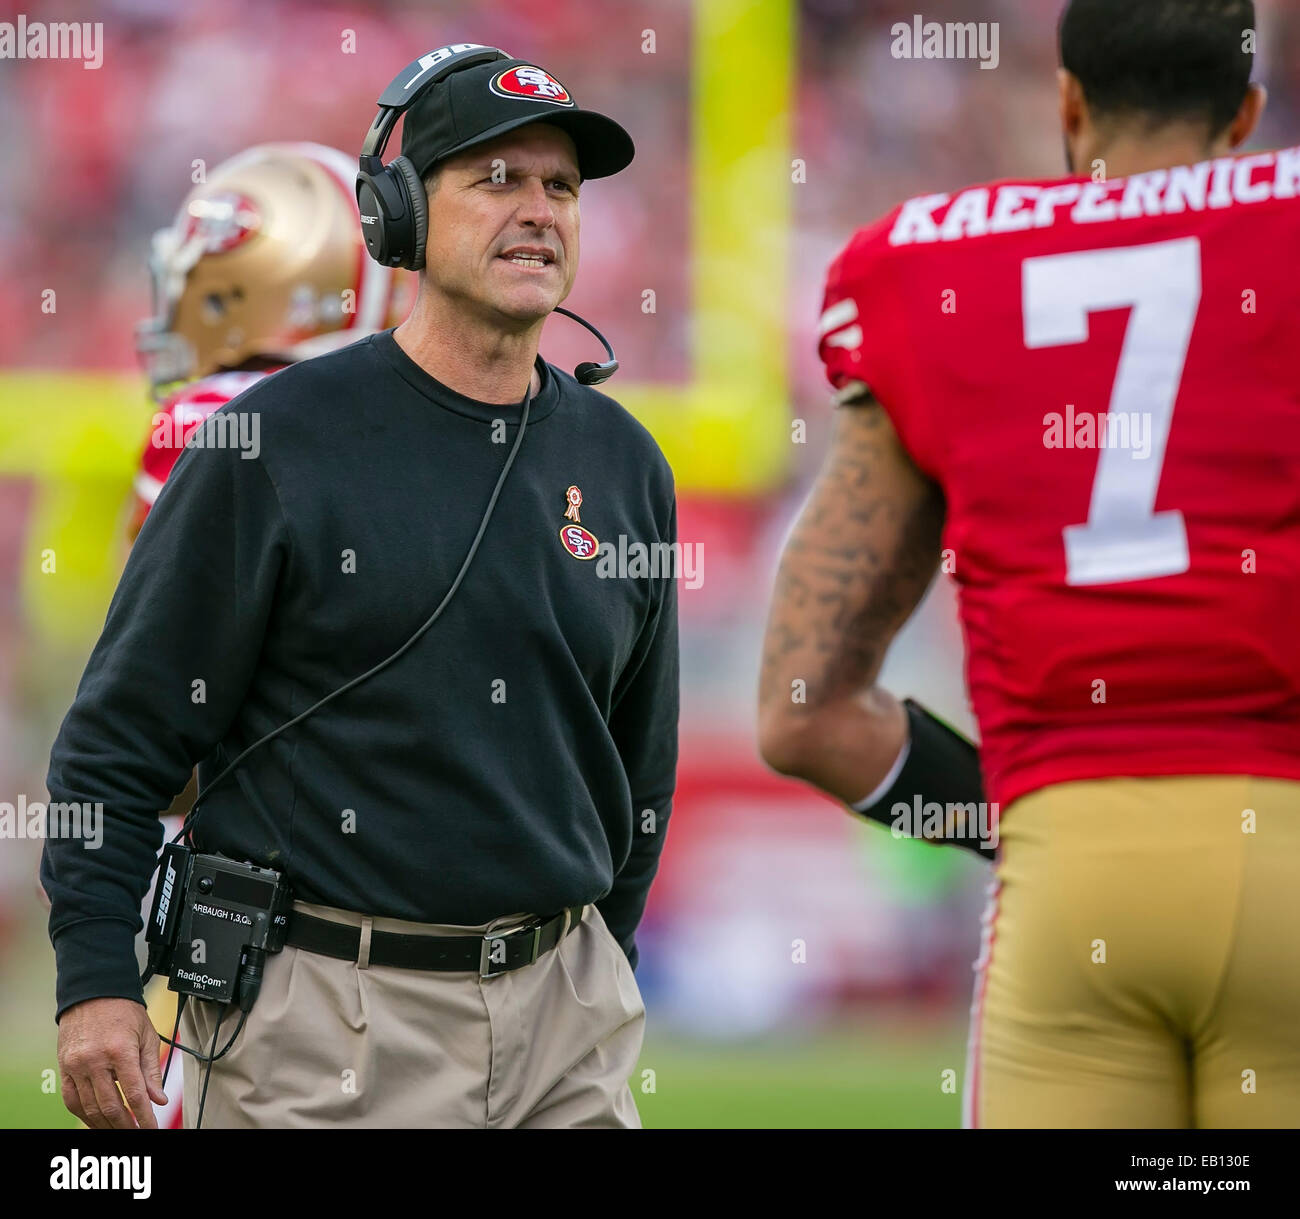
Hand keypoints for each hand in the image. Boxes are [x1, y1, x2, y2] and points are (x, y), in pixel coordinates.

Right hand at [57, 997, 166, 1128]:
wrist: (93, 993)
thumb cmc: (124, 1012)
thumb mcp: (147, 1035)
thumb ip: (151, 1070)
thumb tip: (158, 1100)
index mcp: (120, 1050)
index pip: (134, 1094)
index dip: (144, 1117)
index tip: (152, 1128)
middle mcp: (95, 1060)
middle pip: (110, 1106)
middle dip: (125, 1126)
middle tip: (137, 1133)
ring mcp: (76, 1066)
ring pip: (89, 1108)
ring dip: (105, 1126)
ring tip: (119, 1131)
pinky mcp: (64, 1068)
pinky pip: (72, 1101)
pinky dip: (84, 1116)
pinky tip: (97, 1122)